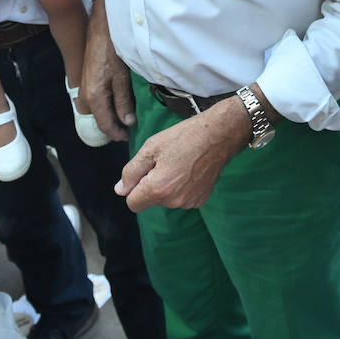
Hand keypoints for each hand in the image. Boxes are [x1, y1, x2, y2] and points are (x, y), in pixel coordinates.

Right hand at [84, 0, 134, 141]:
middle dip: (112, 126)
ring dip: (109, 115)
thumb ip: (124, 102)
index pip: (105, 124)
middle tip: (128, 128)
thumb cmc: (113, 52)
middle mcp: (85, 96)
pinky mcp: (87, 81)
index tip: (128, 137)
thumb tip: (127, 123)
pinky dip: (105, 105)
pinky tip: (117, 102)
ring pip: (96, 110)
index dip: (117, 134)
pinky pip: (95, 101)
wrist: (101, 31)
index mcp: (94, 97)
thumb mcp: (122, 79)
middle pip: (98, 119)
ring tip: (124, 116)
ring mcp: (84, 88)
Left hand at [116, 97, 248, 211]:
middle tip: (164, 161)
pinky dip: (181, 188)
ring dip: (167, 187)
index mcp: (158, 188)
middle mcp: (174, 201)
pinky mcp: (201, 200)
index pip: (133, 203)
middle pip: (150, 201)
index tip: (144, 171)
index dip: (133, 187)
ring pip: (166, 200)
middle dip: (151, 185)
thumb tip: (120, 190)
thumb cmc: (184, 137)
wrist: (219, 135)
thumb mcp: (151, 147)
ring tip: (179, 163)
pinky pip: (181, 198)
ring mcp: (189, 202)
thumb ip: (132, 171)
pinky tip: (190, 170)